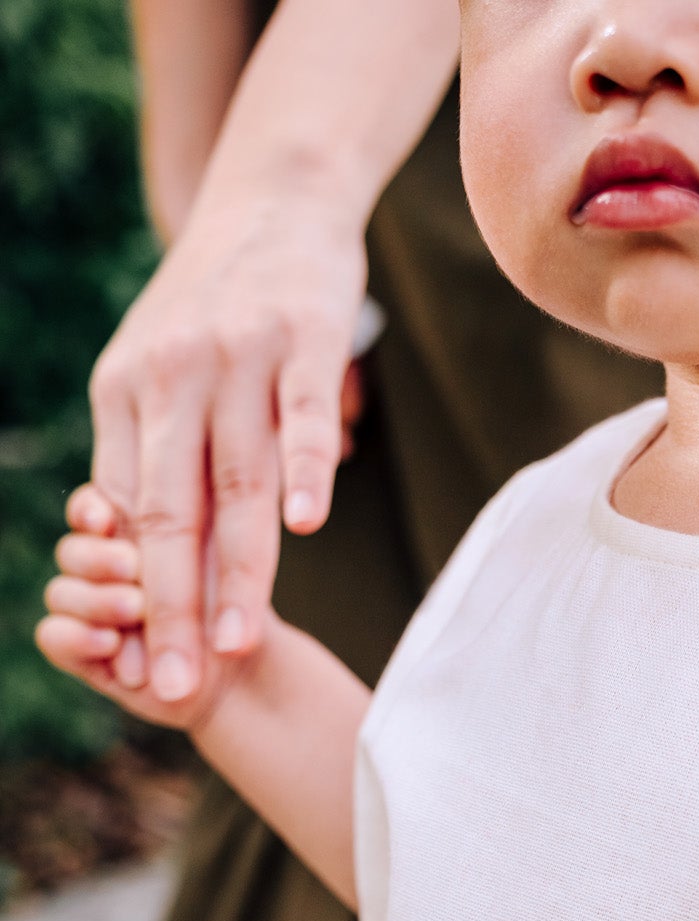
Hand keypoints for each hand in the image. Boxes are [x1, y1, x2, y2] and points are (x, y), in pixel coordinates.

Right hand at [36, 485, 264, 731]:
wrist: (244, 667)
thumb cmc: (239, 603)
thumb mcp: (218, 558)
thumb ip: (179, 529)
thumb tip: (128, 511)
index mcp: (126, 533)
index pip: (88, 512)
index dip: (89, 512)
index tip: (106, 519)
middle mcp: (100, 570)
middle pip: (71, 552)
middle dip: (98, 559)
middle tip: (132, 566)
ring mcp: (89, 611)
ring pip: (60, 593)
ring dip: (95, 600)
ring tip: (136, 608)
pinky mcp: (84, 654)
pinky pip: (52, 637)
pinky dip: (75, 638)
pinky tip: (111, 642)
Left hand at [88, 187, 364, 697]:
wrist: (273, 196)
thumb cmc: (214, 305)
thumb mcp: (152, 372)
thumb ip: (140, 456)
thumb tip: (129, 554)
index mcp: (125, 394)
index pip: (129, 518)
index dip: (137, 599)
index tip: (146, 669)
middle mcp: (172, 377)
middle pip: (171, 512)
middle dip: (172, 606)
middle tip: (179, 682)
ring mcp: (240, 357)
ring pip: (237, 481)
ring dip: (238, 568)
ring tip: (239, 640)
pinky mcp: (305, 338)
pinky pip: (303, 416)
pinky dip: (306, 470)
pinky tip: (308, 526)